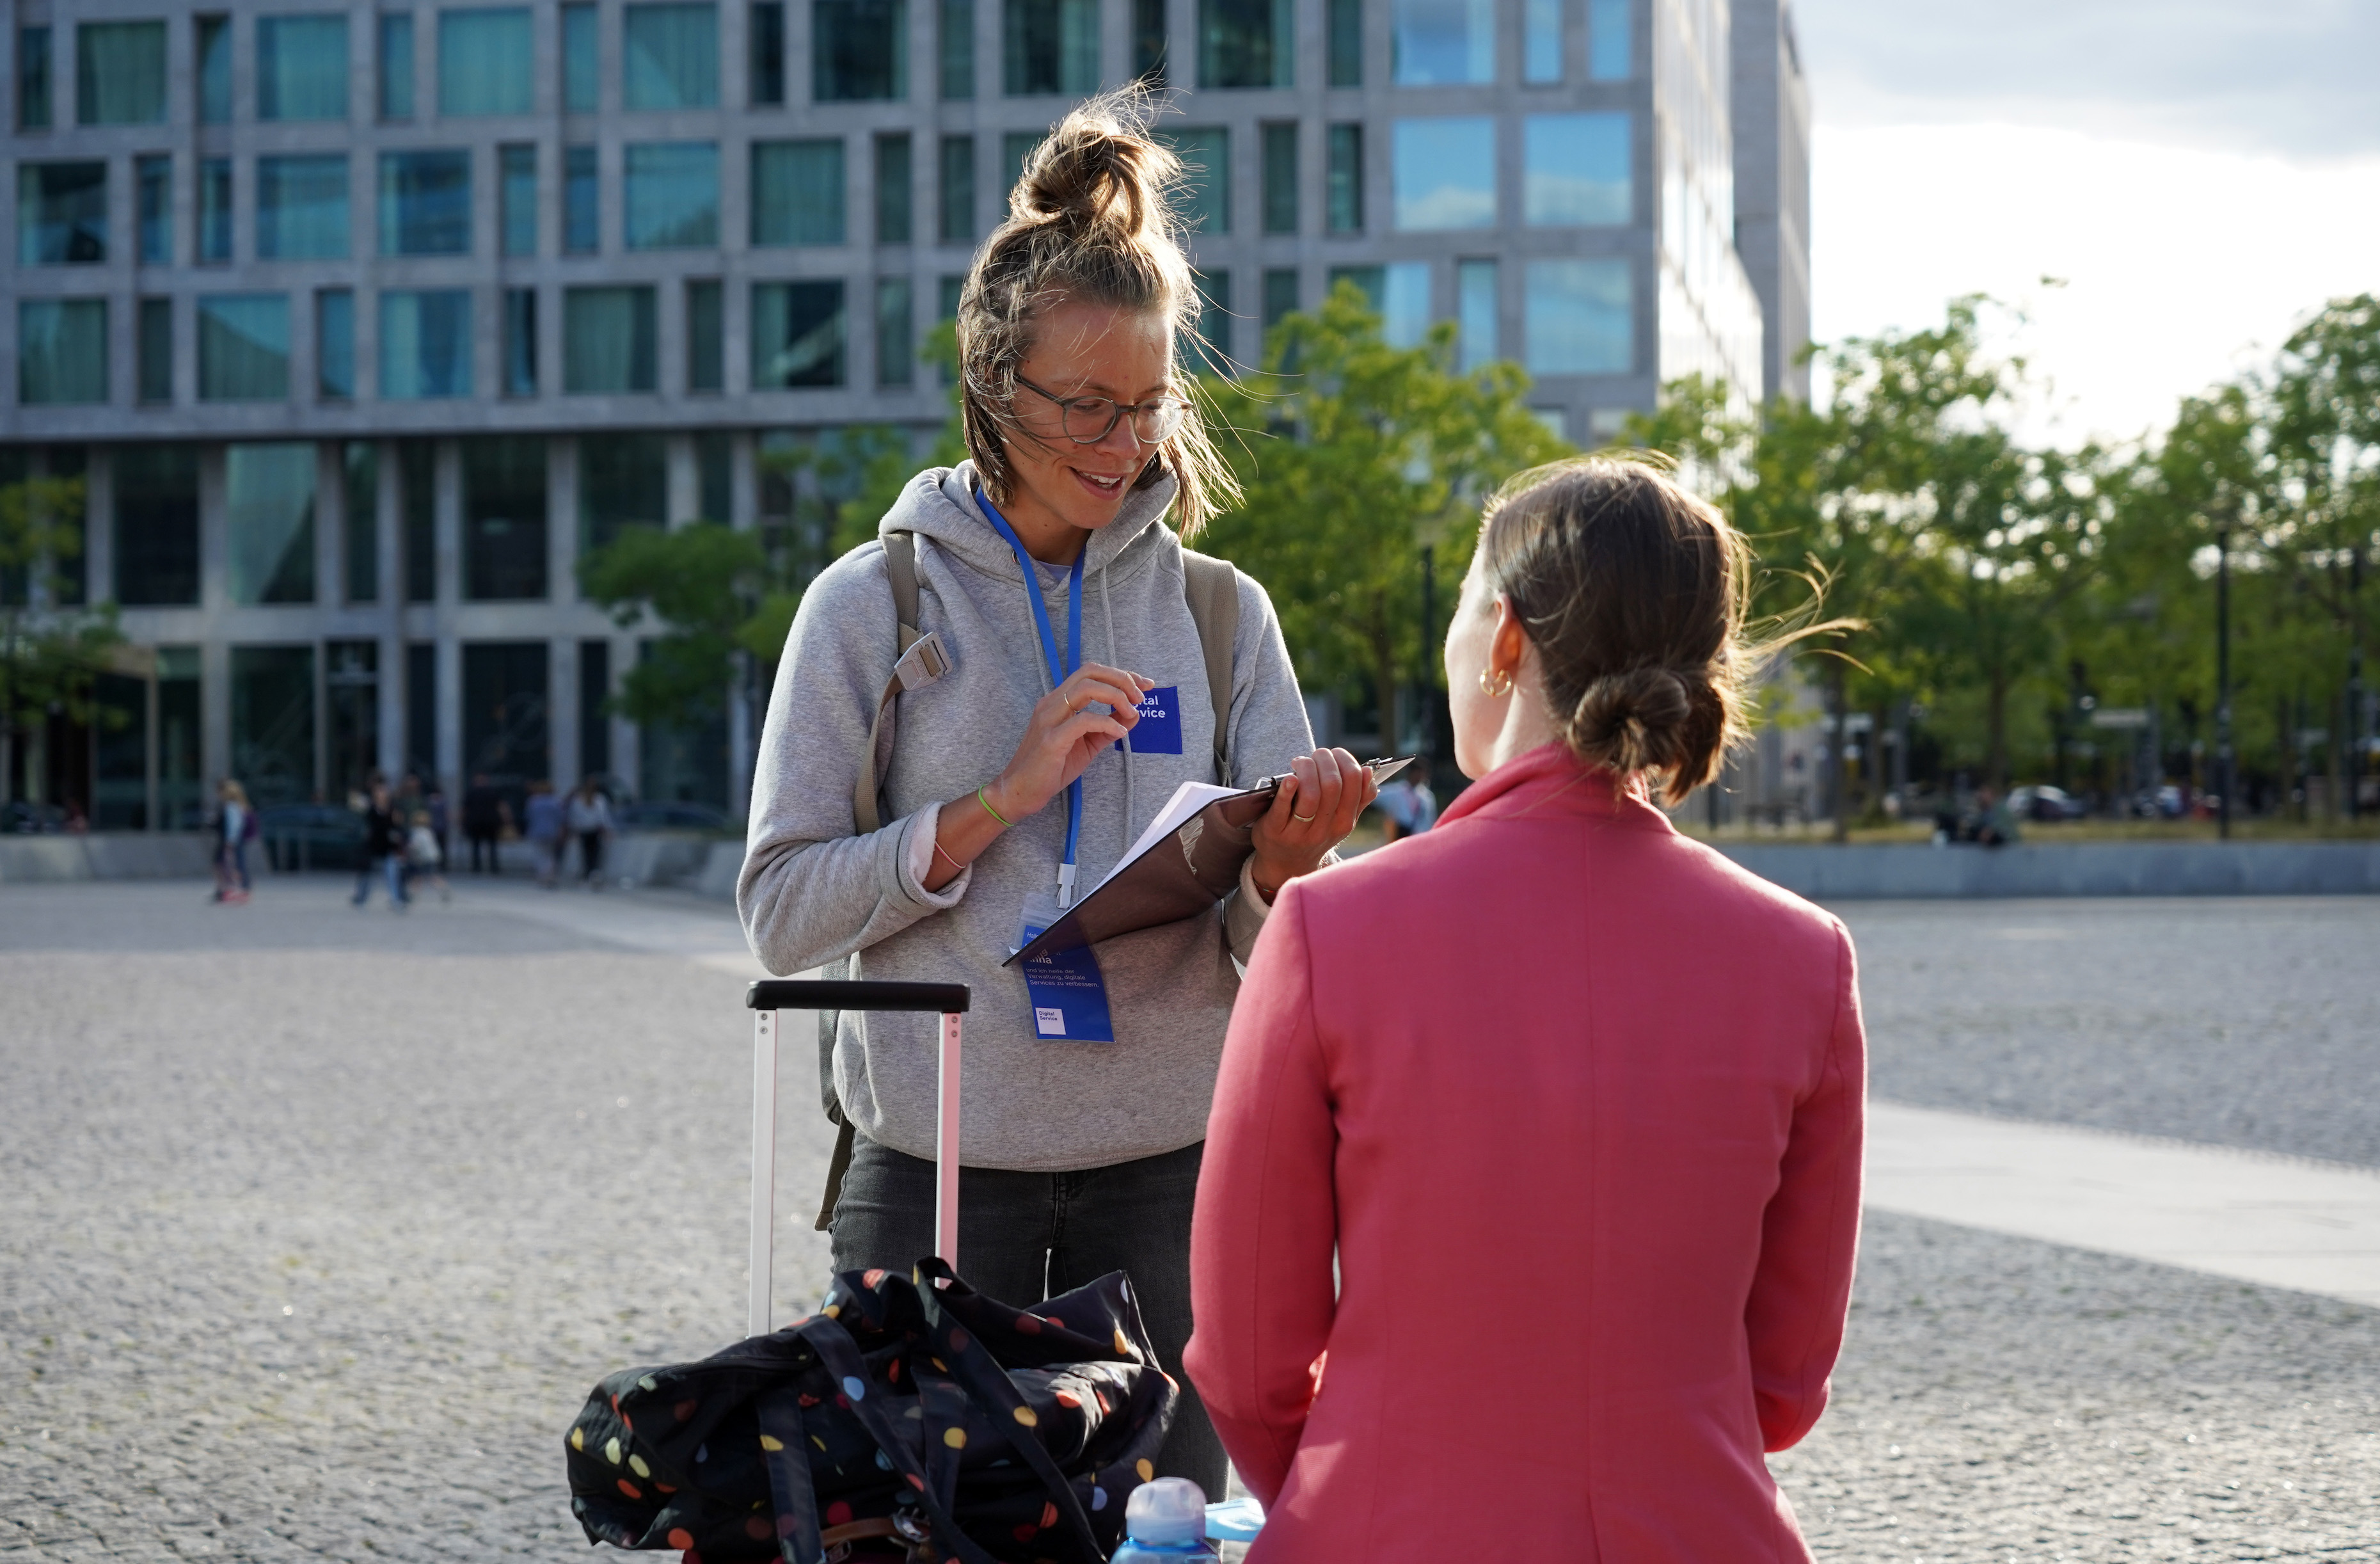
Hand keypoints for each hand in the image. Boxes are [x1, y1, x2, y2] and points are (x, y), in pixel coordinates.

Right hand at [985, 662, 1153, 821]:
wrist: (1021, 791)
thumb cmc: (1052, 768)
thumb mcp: (1087, 744)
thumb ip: (1107, 728)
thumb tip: (1134, 715)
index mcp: (1059, 700)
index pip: (1092, 673)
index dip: (1121, 674)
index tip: (1145, 685)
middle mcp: (1052, 703)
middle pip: (1090, 672)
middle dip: (1122, 679)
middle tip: (1141, 698)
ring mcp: (1049, 719)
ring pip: (1086, 688)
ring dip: (1117, 696)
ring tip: (1132, 712)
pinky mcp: (1052, 739)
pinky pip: (1084, 720)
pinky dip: (1107, 722)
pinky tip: (1120, 732)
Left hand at [1247, 748, 1375, 900]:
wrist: (1287, 862)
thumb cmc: (1315, 832)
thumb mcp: (1340, 821)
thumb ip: (1358, 799)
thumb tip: (1368, 772)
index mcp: (1345, 822)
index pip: (1354, 782)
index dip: (1345, 760)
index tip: (1335, 753)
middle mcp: (1325, 829)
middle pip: (1332, 785)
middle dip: (1324, 760)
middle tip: (1316, 755)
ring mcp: (1300, 832)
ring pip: (1311, 795)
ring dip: (1307, 769)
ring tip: (1301, 763)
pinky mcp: (1275, 831)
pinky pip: (1283, 808)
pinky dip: (1287, 790)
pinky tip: (1290, 778)